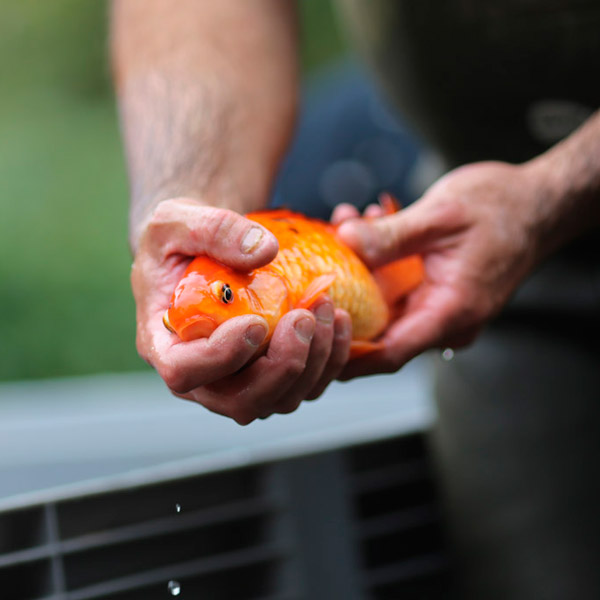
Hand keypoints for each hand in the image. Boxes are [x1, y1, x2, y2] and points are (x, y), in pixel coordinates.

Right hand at [132, 198, 351, 423]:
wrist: (198, 252)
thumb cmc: (178, 240)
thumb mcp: (176, 220)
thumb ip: (211, 229)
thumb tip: (264, 251)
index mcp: (164, 343)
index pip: (182, 372)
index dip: (221, 357)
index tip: (255, 322)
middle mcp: (201, 374)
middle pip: (240, 402)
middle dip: (281, 366)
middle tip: (304, 317)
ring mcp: (238, 379)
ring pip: (280, 400)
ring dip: (313, 363)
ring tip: (327, 308)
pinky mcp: (270, 372)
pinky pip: (305, 386)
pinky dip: (330, 361)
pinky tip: (340, 320)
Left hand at [334, 161, 546, 378]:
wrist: (539, 204)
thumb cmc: (501, 208)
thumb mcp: (441, 215)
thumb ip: (391, 234)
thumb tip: (345, 239)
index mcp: (451, 312)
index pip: (388, 354)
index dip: (345, 351)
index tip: (310, 332)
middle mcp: (445, 321)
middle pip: (379, 332)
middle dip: (344, 298)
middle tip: (317, 262)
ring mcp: (441, 310)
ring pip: (385, 307)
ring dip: (359, 271)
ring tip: (347, 225)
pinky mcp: (436, 294)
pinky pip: (397, 289)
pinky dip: (378, 263)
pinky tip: (368, 226)